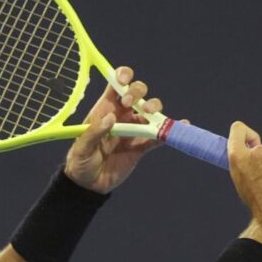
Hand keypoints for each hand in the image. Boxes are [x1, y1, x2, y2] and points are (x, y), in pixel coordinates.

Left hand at [63, 66, 163, 193]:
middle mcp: (122, 116)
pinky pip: (158, 136)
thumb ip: (95, 132)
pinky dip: (168, 130)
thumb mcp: (82, 147)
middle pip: (137, 93)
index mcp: (105, 109)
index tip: (124, 80)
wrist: (89, 185)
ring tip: (149, 113)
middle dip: (138, 92)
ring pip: (150, 111)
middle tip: (129, 103)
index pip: (116, 85)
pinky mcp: (142, 146)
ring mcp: (134, 130)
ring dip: (154, 107)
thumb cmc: (80, 161)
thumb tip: (111, 118)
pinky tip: (181, 124)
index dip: (123, 76)